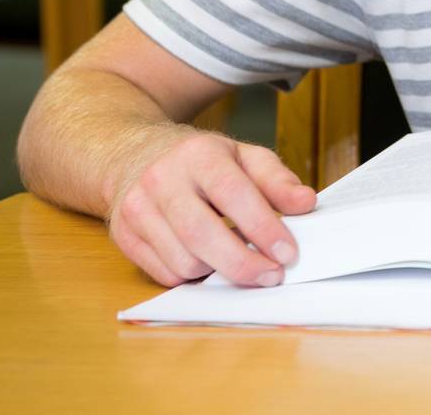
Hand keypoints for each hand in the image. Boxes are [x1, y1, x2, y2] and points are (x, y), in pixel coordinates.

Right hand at [107, 127, 316, 287]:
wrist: (133, 154)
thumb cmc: (201, 159)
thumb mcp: (244, 156)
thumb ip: (277, 179)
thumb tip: (306, 203)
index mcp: (198, 154)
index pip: (234, 194)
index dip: (263, 228)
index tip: (288, 253)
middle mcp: (162, 180)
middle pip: (202, 235)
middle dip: (243, 264)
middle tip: (272, 275)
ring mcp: (136, 209)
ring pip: (183, 261)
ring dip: (218, 271)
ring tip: (239, 259)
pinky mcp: (123, 236)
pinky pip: (164, 273)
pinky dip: (194, 276)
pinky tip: (209, 260)